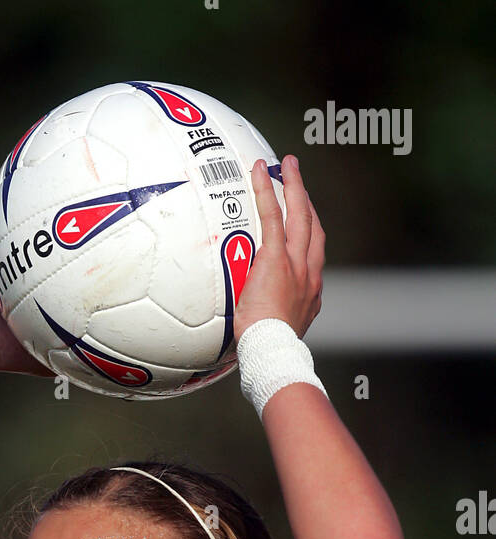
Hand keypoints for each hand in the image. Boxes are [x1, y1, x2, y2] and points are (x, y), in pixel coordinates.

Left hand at [233, 154, 324, 343]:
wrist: (273, 350)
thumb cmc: (269, 349)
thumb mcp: (275, 331)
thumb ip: (268, 317)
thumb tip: (250, 318)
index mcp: (310, 290)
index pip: (313, 254)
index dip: (309, 232)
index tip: (303, 219)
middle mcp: (309, 273)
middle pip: (312, 226)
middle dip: (306, 200)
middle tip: (297, 178)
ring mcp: (296, 264)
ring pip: (299, 216)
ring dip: (294, 186)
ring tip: (286, 165)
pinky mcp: (277, 258)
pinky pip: (273, 217)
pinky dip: (268, 192)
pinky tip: (260, 171)